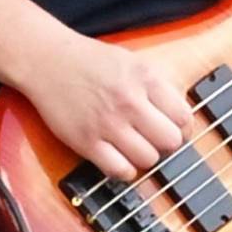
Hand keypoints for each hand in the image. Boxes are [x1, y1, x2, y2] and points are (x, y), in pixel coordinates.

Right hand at [23, 33, 193, 178]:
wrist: (48, 61)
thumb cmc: (92, 61)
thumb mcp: (134, 62)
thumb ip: (159, 86)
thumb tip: (181, 117)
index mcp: (145, 79)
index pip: (183, 117)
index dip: (183, 128)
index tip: (175, 130)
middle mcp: (130, 101)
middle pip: (170, 141)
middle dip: (166, 144)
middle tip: (155, 139)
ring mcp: (108, 123)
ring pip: (148, 159)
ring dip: (145, 157)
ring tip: (135, 147)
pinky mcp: (86, 142)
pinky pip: (119, 170)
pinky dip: (124, 170)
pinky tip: (119, 158)